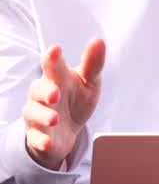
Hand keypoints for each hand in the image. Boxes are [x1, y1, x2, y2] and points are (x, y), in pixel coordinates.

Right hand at [24, 39, 105, 169]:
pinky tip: (48, 142)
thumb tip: (99, 41)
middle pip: (37, 89)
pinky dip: (41, 140)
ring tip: (55, 118)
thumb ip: (93, 64)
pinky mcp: (38, 136)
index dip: (52, 58)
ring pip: (33, 113)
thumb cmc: (75, 100)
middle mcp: (43, 95)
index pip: (51, 65)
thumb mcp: (88, 82)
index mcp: (56, 78)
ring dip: (43, 115)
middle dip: (45, 91)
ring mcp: (38, 115)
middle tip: (56, 94)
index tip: (55, 50)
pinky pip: (35, 138)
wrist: (66, 131)